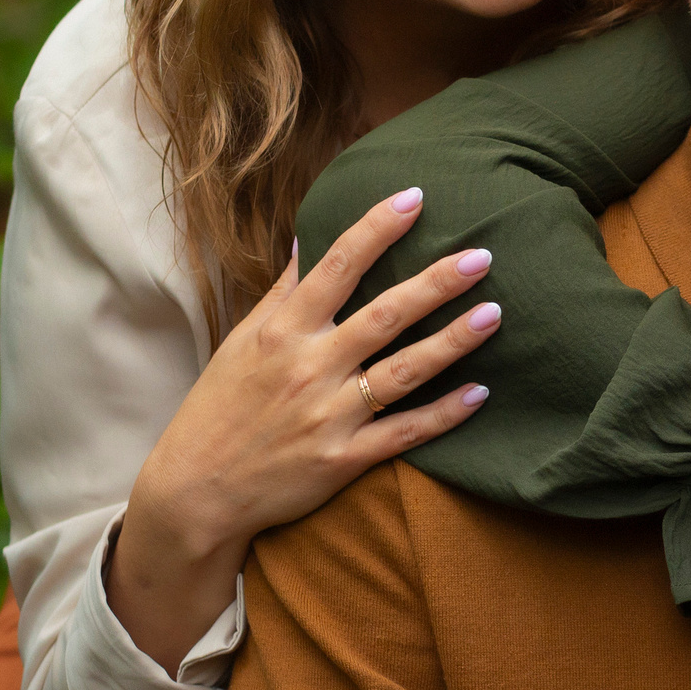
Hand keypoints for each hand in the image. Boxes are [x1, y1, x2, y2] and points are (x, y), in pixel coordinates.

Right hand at [110, 187, 498, 673]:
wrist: (196, 492)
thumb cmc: (220, 407)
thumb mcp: (243, 340)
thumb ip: (285, 291)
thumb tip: (313, 236)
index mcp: (283, 332)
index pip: (337, 267)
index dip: (376, 229)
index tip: (415, 197)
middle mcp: (309, 368)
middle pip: (384, 316)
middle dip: (435, 283)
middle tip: (481, 255)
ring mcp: (328, 416)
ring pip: (403, 372)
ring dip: (451, 342)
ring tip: (494, 314)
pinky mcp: (342, 460)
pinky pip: (403, 433)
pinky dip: (443, 415)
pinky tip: (481, 393)